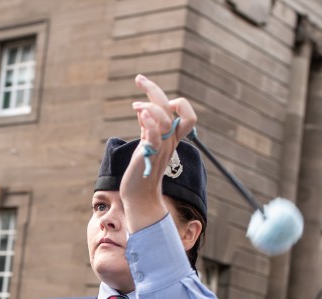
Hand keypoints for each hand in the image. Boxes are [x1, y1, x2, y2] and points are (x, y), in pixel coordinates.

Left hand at [121, 74, 198, 230]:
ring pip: (164, 119)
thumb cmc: (142, 172)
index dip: (175, 102)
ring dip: (150, 106)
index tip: (153, 100)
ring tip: (135, 107)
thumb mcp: (147, 145)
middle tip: (138, 79)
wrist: (140, 197)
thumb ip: (148, 128)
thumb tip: (142, 110)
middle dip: (155, 89)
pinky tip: (138, 113)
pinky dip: (148, 121)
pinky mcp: (148, 156)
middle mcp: (169, 141)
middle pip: (173, 108)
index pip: (187, 115)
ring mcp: (160, 148)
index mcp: (171, 138)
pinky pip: (154, 135)